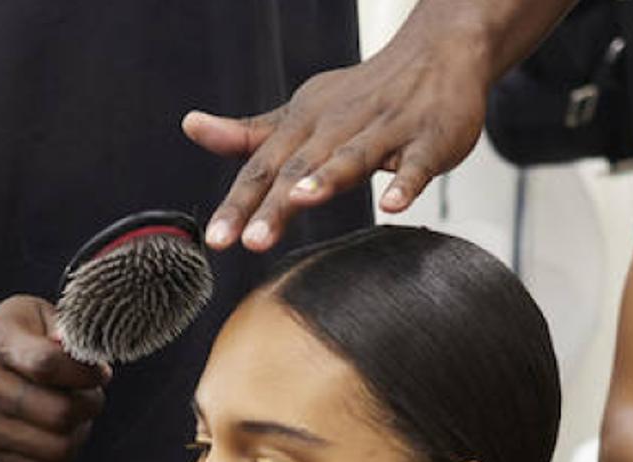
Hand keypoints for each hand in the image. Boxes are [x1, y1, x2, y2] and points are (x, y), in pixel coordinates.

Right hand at [0, 296, 108, 461]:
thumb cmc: (20, 336)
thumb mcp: (41, 315)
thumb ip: (69, 331)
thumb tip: (87, 357)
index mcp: (0, 341)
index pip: (47, 365)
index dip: (85, 374)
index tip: (100, 373)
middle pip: (58, 414)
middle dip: (89, 406)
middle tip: (91, 395)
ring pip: (56, 448)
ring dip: (79, 433)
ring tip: (76, 415)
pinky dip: (64, 454)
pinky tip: (60, 433)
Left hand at [183, 11, 492, 250]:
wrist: (439, 50)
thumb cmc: (364, 94)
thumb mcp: (301, 112)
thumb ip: (251, 133)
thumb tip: (193, 127)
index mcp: (305, 123)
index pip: (263, 167)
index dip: (239, 203)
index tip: (217, 239)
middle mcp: (339, 124)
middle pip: (301, 167)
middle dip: (275, 204)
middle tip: (251, 241)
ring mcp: (385, 130)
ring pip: (353, 156)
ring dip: (328, 178)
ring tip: (303, 200)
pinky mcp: (428, 140)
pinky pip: (415, 163)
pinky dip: (404, 183)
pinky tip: (392, 205)